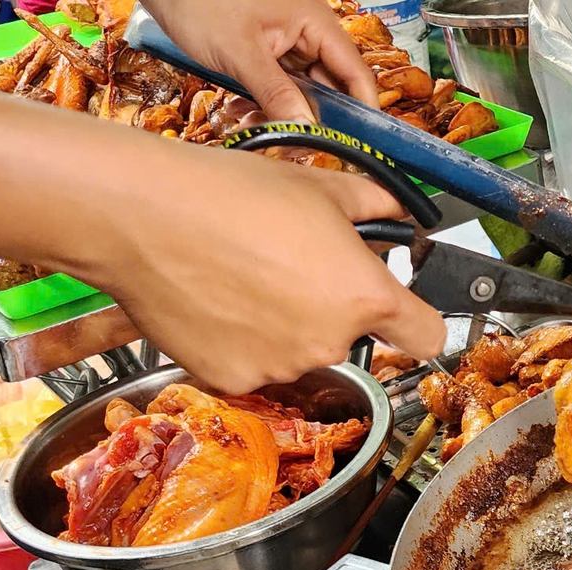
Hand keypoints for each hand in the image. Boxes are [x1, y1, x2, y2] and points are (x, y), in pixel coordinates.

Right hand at [75, 144, 444, 392]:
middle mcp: (330, 343)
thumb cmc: (230, 195)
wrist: (144, 215)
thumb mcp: (321, 187)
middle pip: (351, 337)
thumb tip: (397, 211)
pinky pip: (253, 365)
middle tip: (289, 266)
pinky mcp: (232, 380)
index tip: (405, 311)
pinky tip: (217, 300)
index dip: (418, 320)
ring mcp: (280, 367)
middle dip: (331, 308)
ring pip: (299, 351)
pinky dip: (241, 341)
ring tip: (244, 276)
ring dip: (283, 325)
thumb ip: (375, 206)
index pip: (428, 335)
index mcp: (365, 296)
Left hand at [138, 0, 377, 122]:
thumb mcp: (240, 53)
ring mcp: (287, 42)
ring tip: (260, 126)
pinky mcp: (267, 52)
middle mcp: (308, 32)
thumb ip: (276, 93)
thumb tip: (307, 129)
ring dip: (285, 113)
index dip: (361, 108)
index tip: (358, 142)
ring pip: (302, 89)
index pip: (355, 72)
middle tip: (298, 144)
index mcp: (315, 22)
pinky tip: (246, 113)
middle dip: (313, 117)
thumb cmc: (200, 1)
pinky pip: (279, 85)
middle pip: (330, 85)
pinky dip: (267, 103)